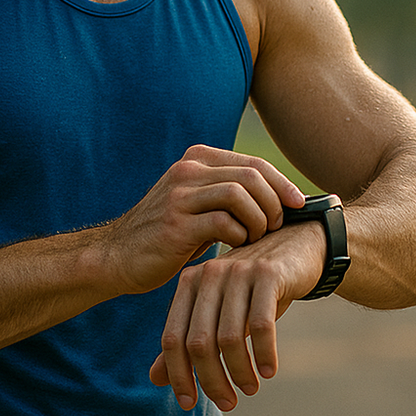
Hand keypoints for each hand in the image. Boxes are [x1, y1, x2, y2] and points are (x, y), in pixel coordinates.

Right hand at [100, 145, 305, 295]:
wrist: (117, 256)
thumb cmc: (167, 235)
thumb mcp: (196, 203)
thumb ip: (228, 193)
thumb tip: (280, 197)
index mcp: (197, 159)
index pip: (253, 164)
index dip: (282, 184)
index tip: (298, 205)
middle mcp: (188, 171)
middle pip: (251, 176)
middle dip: (274, 203)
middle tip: (276, 226)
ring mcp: (180, 196)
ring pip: (240, 195)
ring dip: (258, 219)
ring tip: (257, 237)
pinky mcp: (175, 224)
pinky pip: (223, 223)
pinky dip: (238, 235)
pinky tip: (236, 246)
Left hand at [148, 217, 326, 411]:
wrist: (298, 246)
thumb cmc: (254, 288)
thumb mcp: (219, 312)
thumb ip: (187, 341)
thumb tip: (154, 379)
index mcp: (190, 283)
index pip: (173, 338)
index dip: (178, 375)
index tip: (189, 403)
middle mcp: (209, 274)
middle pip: (199, 342)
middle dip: (212, 380)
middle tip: (228, 403)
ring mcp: (239, 272)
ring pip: (230, 337)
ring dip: (240, 372)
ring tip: (250, 389)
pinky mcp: (269, 274)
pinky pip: (261, 325)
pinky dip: (264, 354)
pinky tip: (269, 371)